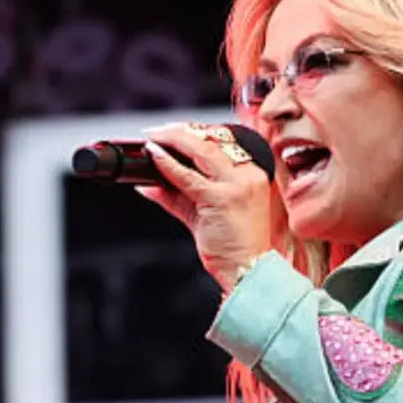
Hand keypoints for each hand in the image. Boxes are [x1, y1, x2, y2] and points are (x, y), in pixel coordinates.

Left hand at [135, 122, 274, 292]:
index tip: (172, 131)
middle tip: (156, 132)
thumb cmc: (233, 247)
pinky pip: (188, 176)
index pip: (221, 143)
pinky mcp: (221, 198)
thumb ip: (178, 196)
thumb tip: (151, 183)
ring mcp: (237, 185)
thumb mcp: (204, 214)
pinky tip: (154, 156)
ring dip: (172, 140)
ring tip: (152, 139)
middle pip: (210, 141)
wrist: (248, 270)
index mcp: (252, 175)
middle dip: (179, 132)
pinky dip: (168, 164)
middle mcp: (248, 175)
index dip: (194, 133)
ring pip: (200, 151)